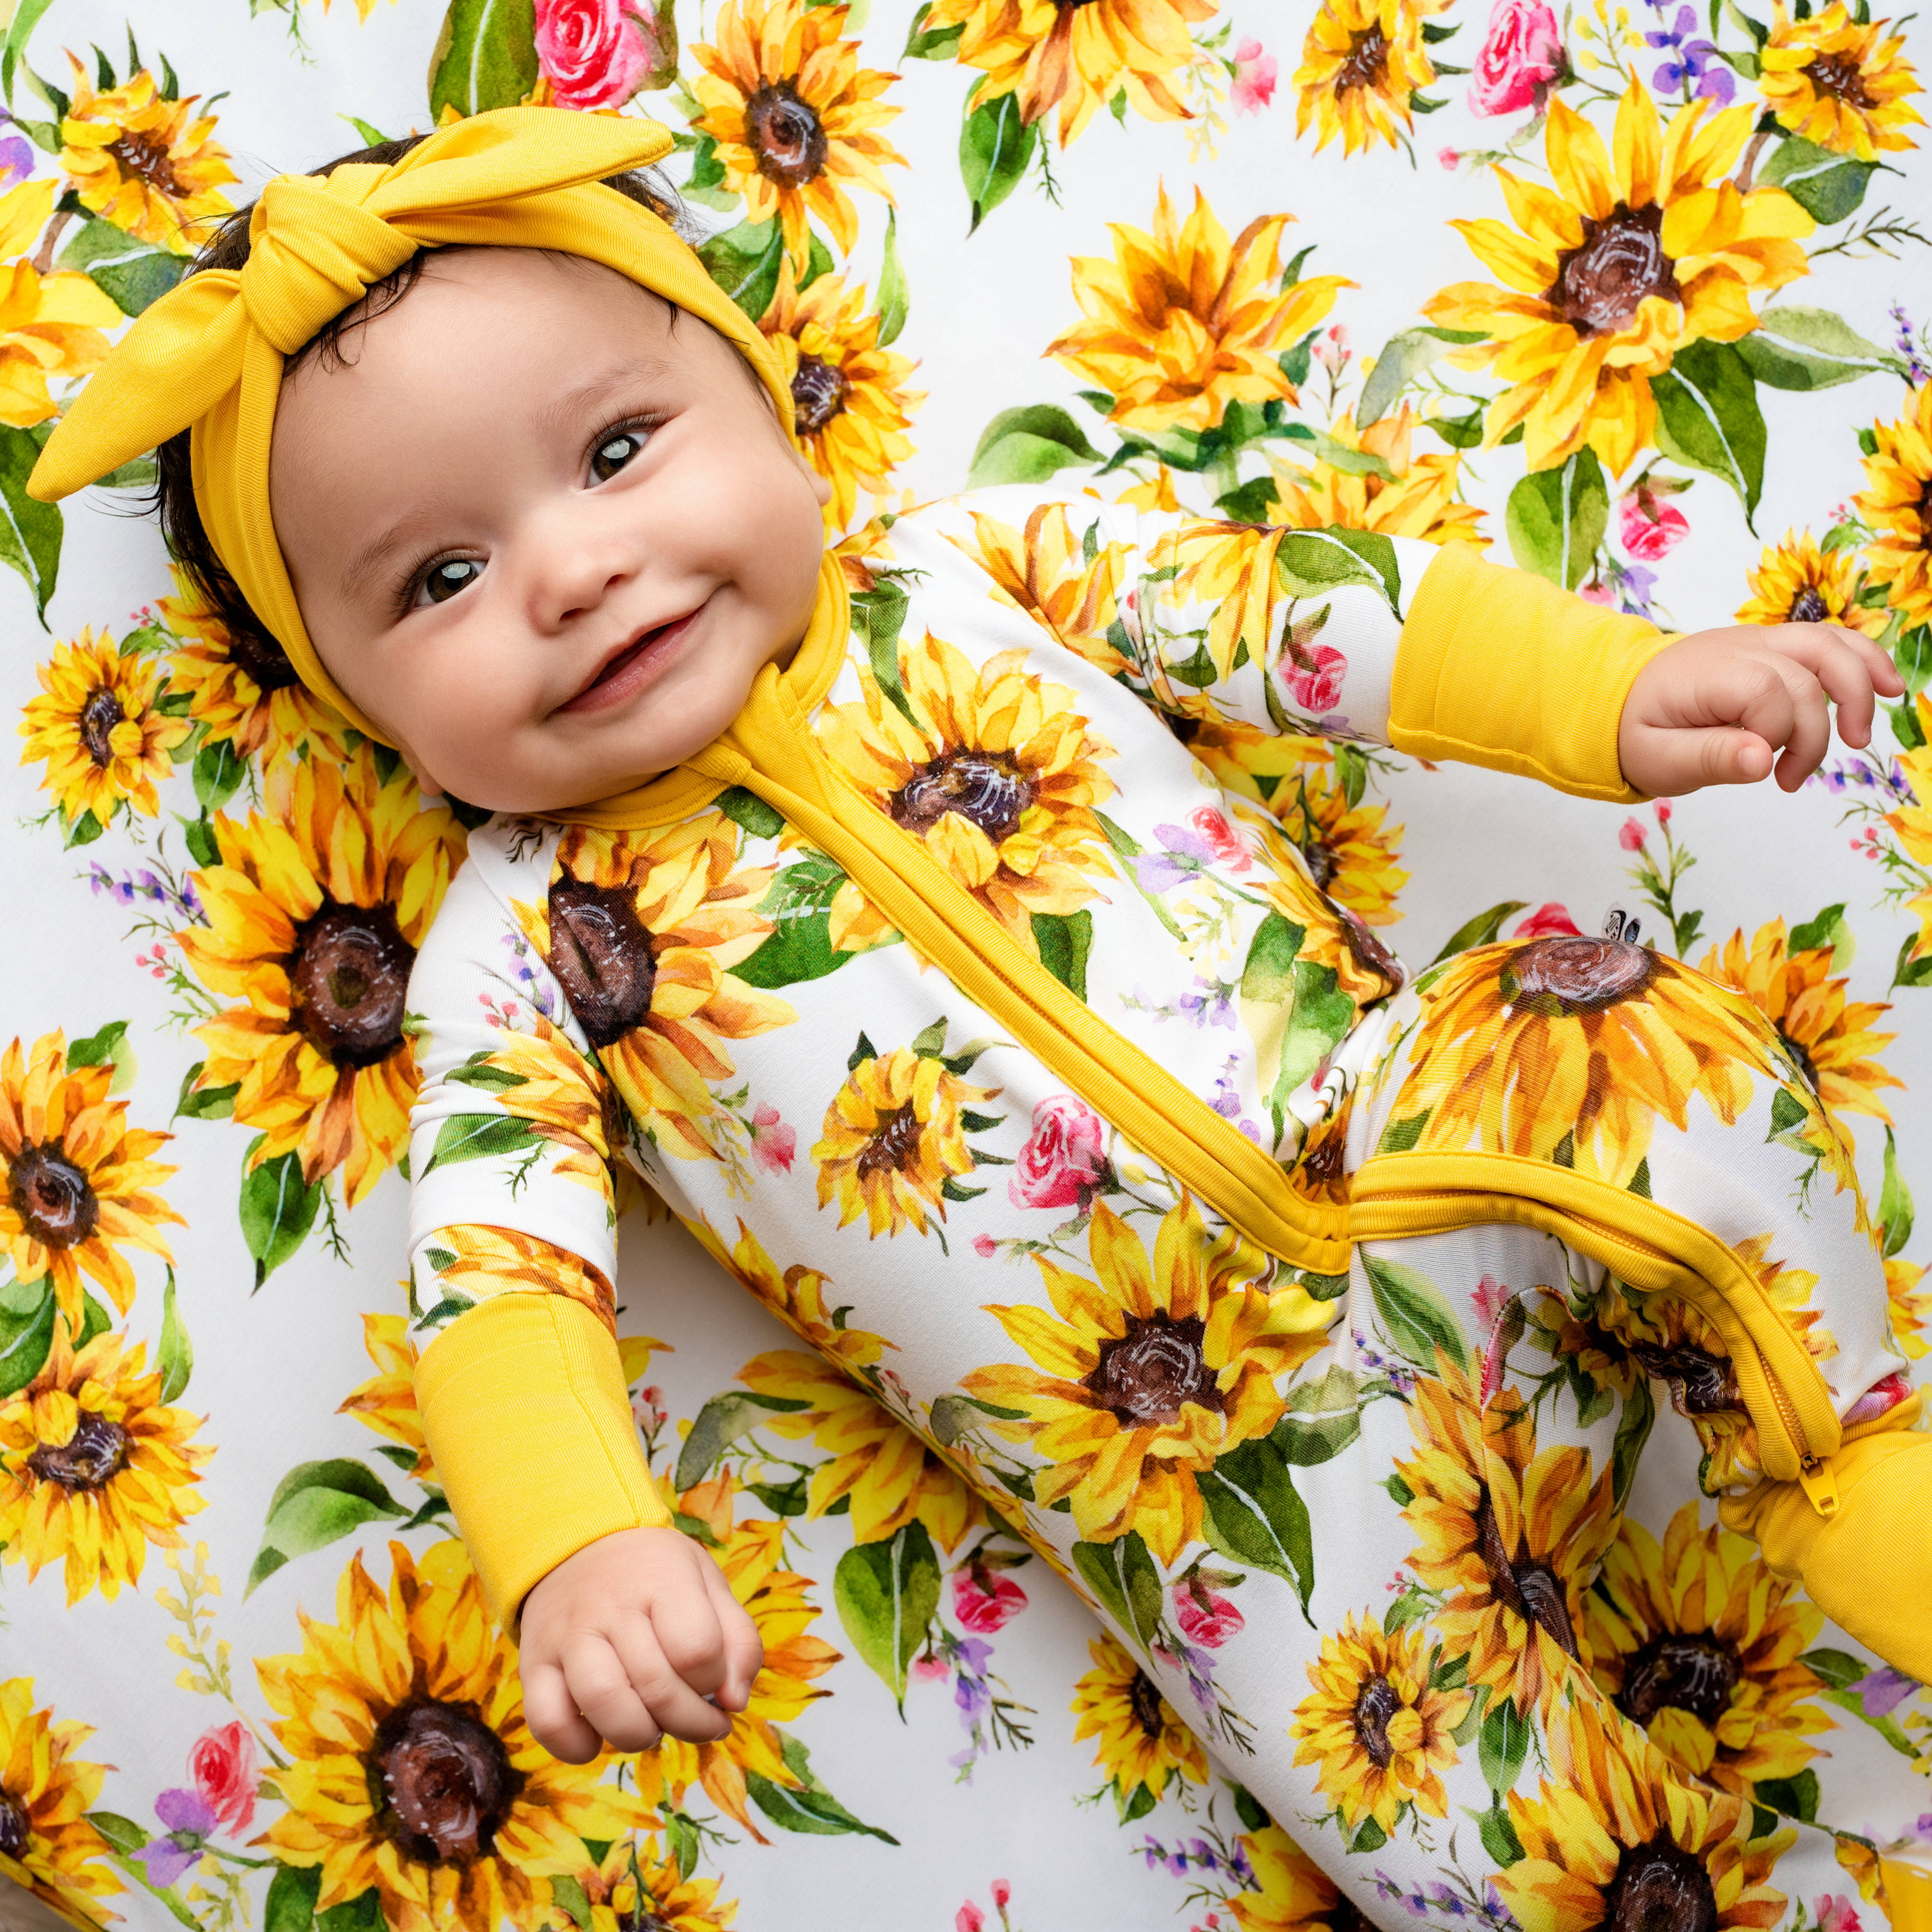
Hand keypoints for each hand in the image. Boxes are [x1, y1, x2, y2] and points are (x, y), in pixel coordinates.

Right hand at [520, 1525, 763, 1763]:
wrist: (578, 1543)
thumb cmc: (655, 1572)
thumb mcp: (708, 1583)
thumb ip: (737, 1640)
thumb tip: (734, 1702)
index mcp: (663, 1579)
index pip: (697, 1649)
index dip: (714, 1680)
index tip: (713, 1679)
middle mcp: (611, 1606)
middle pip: (657, 1687)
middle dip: (690, 1723)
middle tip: (699, 1722)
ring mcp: (567, 1636)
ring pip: (603, 1703)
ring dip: (637, 1735)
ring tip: (652, 1726)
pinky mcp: (534, 1664)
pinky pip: (548, 1722)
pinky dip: (576, 1747)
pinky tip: (600, 1735)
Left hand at [1619, 621, 1903, 796]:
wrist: (1616, 700)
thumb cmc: (1637, 732)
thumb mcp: (1658, 759)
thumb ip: (1709, 758)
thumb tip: (1762, 759)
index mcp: (1706, 673)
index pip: (1767, 692)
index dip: (1778, 733)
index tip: (1765, 772)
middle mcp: (1737, 648)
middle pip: (1806, 670)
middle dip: (1817, 727)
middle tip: (1799, 776)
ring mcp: (1758, 641)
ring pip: (1827, 644)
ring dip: (1859, 684)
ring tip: (1862, 735)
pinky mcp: (1772, 647)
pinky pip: (1826, 642)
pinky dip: (1861, 660)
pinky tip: (1888, 687)